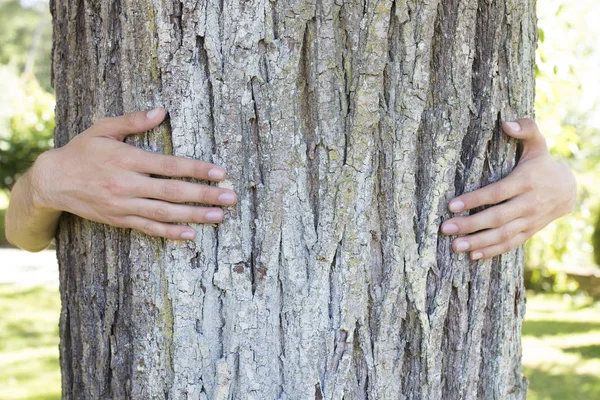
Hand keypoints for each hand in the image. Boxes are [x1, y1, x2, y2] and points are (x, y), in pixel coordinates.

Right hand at [31, 108, 236, 240]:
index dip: (196, 169)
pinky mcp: (119, 219)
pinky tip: (190, 234)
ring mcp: (123, 205)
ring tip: (219, 216)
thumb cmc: (82, 151)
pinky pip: (148, 228)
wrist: (52, 181)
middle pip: (172, 192)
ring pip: (164, 214)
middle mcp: (126, 184)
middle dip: (204, 195)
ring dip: (194, 216)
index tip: (220, 172)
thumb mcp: (103, 129)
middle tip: (230, 197)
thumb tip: (161, 111)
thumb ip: (133, 121)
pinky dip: (170, 233)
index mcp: (126, 159)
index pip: (169, 166)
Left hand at [440, 119, 575, 259]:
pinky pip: (510, 244)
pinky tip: (473, 256)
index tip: (451, 205)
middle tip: (445, 229)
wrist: (569, 190)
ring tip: (455, 246)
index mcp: (526, 182)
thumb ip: (526, 129)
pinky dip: (492, 251)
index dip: (474, 200)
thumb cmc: (542, 164)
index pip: (497, 193)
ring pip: (502, 235)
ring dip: (478, 242)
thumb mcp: (537, 144)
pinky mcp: (529, 232)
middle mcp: (528, 203)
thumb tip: (506, 123)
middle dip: (470, 225)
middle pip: (497, 217)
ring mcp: (529, 221)